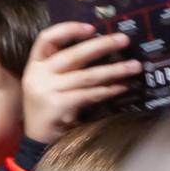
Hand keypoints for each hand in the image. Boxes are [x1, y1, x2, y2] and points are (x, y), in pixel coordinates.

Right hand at [22, 21, 141, 142]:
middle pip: (73, 54)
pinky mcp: (57, 105)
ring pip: (86, 76)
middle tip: (124, 40)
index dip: (68, 29)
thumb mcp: (49, 83)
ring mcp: (46, 90)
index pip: (46, 38)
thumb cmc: (49, 109)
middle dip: (101, 45)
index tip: (92, 28)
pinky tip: (122, 87)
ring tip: (134, 67)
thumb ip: (65, 67)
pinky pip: (89, 94)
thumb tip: (101, 47)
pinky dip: (108, 90)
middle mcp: (37, 75)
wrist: (37, 142)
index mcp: (35, 65)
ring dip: (113, 70)